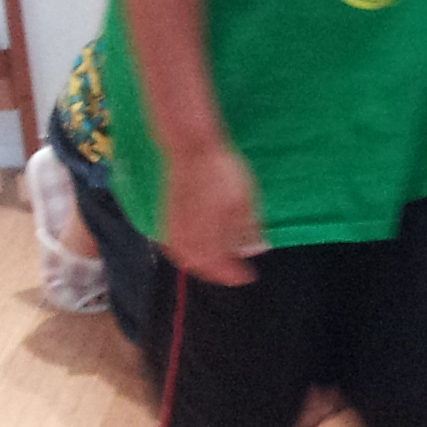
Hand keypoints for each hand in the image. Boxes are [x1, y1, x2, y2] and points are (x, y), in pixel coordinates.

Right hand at [156, 146, 261, 284]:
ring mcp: (176, 228)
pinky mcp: (169, 218)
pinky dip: (183, 255)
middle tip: (233, 274)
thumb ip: (249, 229)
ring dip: (201, 267)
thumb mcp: (246, 201)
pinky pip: (174, 246)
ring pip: (185, 258)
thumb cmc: (223, 173)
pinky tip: (191, 252)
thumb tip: (257, 249)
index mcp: (211, 235)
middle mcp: (190, 236)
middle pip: (202, 266)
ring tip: (215, 267)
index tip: (249, 276)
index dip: (237, 275)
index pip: (223, 266)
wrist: (193, 151)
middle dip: (218, 274)